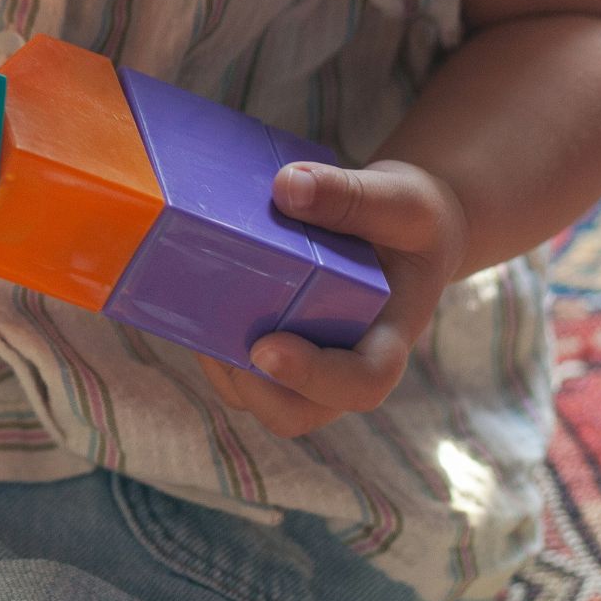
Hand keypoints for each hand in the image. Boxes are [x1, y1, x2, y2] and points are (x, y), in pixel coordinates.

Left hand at [199, 159, 466, 437]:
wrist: (401, 230)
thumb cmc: (409, 222)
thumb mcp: (400, 200)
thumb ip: (353, 196)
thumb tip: (287, 188)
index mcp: (388, 341)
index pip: (362, 383)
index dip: (313, 377)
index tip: (267, 348)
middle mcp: (343, 365)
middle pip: (297, 413)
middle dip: (252, 389)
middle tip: (219, 344)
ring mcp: (305, 363)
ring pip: (254, 396)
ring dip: (221, 367)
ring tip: (198, 314)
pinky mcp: (272, 347)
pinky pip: (235, 368)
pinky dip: (210, 344)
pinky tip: (191, 300)